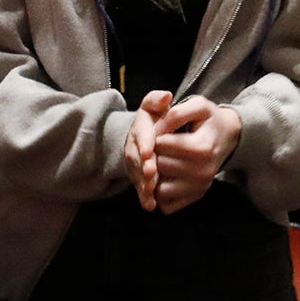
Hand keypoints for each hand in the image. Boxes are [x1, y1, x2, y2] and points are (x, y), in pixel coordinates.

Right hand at [122, 89, 168, 209]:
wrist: (146, 135)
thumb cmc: (156, 118)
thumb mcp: (154, 106)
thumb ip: (157, 100)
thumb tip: (166, 96)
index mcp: (139, 127)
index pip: (141, 134)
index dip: (144, 143)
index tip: (149, 151)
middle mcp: (133, 145)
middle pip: (136, 157)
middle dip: (143, 166)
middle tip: (150, 175)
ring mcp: (134, 162)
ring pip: (137, 174)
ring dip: (143, 183)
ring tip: (151, 191)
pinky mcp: (138, 176)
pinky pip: (140, 187)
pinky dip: (144, 197)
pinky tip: (151, 205)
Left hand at [151, 95, 242, 214]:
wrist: (228, 137)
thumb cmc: (210, 120)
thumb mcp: (198, 106)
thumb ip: (177, 112)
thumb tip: (159, 129)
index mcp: (202, 147)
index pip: (160, 144)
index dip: (155, 134)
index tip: (161, 130)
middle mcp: (203, 172)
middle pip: (159, 165)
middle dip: (153, 154)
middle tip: (160, 145)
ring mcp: (200, 187)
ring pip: (159, 188)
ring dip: (155, 175)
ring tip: (163, 159)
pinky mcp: (196, 197)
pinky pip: (166, 204)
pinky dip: (160, 194)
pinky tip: (166, 176)